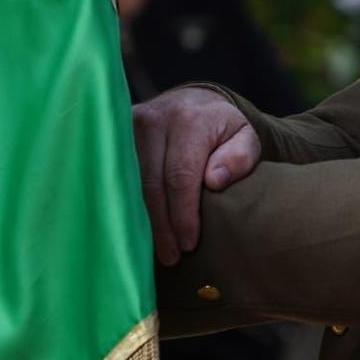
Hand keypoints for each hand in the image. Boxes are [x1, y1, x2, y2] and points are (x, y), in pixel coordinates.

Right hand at [131, 87, 261, 265]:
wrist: (192, 102)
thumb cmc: (221, 129)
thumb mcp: (244, 138)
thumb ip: (240, 158)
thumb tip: (214, 181)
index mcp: (189, 120)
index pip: (180, 176)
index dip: (182, 214)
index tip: (188, 244)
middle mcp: (153, 119)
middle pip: (150, 184)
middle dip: (161, 225)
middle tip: (171, 257)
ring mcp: (128, 127)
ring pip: (129, 184)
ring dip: (141, 220)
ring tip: (155, 250)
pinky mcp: (114, 136)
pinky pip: (117, 177)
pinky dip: (127, 205)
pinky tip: (136, 229)